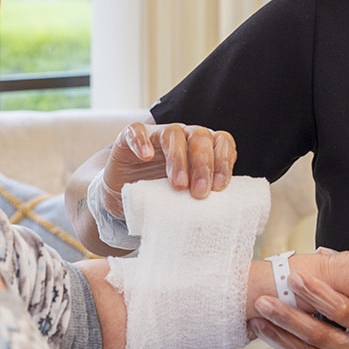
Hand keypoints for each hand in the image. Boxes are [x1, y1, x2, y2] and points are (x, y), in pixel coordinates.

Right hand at [96, 122, 236, 217]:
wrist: (124, 198)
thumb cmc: (161, 197)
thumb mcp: (185, 199)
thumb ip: (200, 198)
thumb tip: (216, 217)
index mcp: (202, 148)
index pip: (221, 142)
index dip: (223, 161)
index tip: (219, 187)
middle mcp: (183, 137)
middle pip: (200, 137)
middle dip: (202, 165)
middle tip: (199, 192)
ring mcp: (155, 135)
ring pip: (173, 133)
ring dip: (177, 158)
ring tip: (178, 185)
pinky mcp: (128, 139)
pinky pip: (136, 132)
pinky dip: (141, 142)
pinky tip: (146, 157)